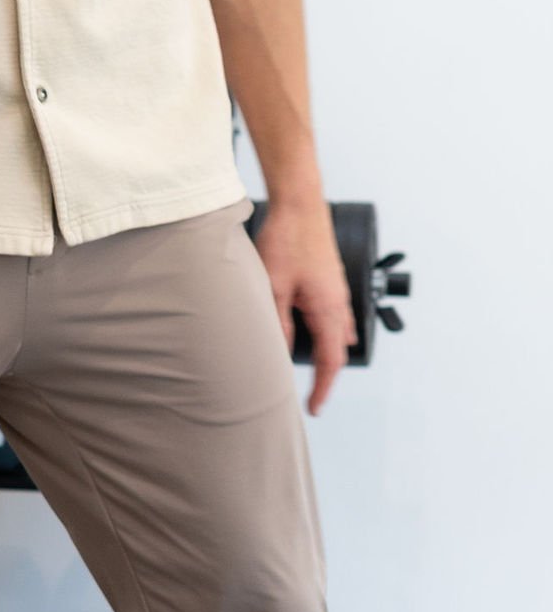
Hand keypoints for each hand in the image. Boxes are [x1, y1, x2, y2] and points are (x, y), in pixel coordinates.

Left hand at [252, 194, 353, 414]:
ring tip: (316, 374)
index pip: (330, 361)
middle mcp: (339, 303)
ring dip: (330, 355)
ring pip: (339, 333)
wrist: (300, 203)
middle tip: (312, 397)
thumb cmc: (286, 240)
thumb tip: (276, 354)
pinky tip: (326, 333)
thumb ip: (276, 323)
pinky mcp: (331, 279)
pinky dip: (333, 333)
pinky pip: (338, 315)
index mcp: (328, 310)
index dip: (322, 388)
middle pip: (337, 350)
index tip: (313, 408)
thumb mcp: (272, 288)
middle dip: (327, 376)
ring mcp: (337, 289)